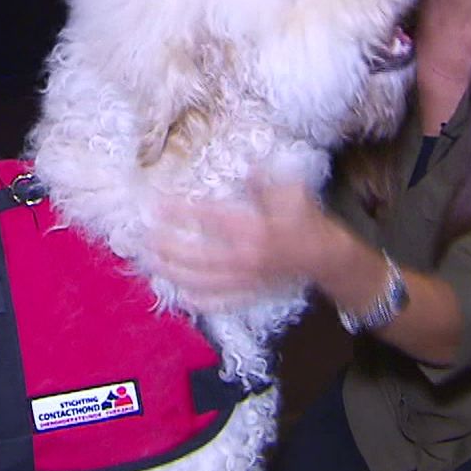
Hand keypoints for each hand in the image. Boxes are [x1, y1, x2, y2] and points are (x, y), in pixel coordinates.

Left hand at [146, 172, 335, 308]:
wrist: (326, 257)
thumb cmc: (307, 221)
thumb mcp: (291, 193)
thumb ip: (264, 182)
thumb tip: (248, 167)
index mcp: (255, 229)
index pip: (209, 219)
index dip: (181, 212)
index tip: (157, 205)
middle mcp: (246, 258)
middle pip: (197, 255)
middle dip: (168, 247)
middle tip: (144, 237)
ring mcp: (247, 280)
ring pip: (203, 281)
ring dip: (174, 273)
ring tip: (152, 262)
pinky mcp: (250, 295)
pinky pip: (221, 303)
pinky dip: (200, 302)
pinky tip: (181, 297)